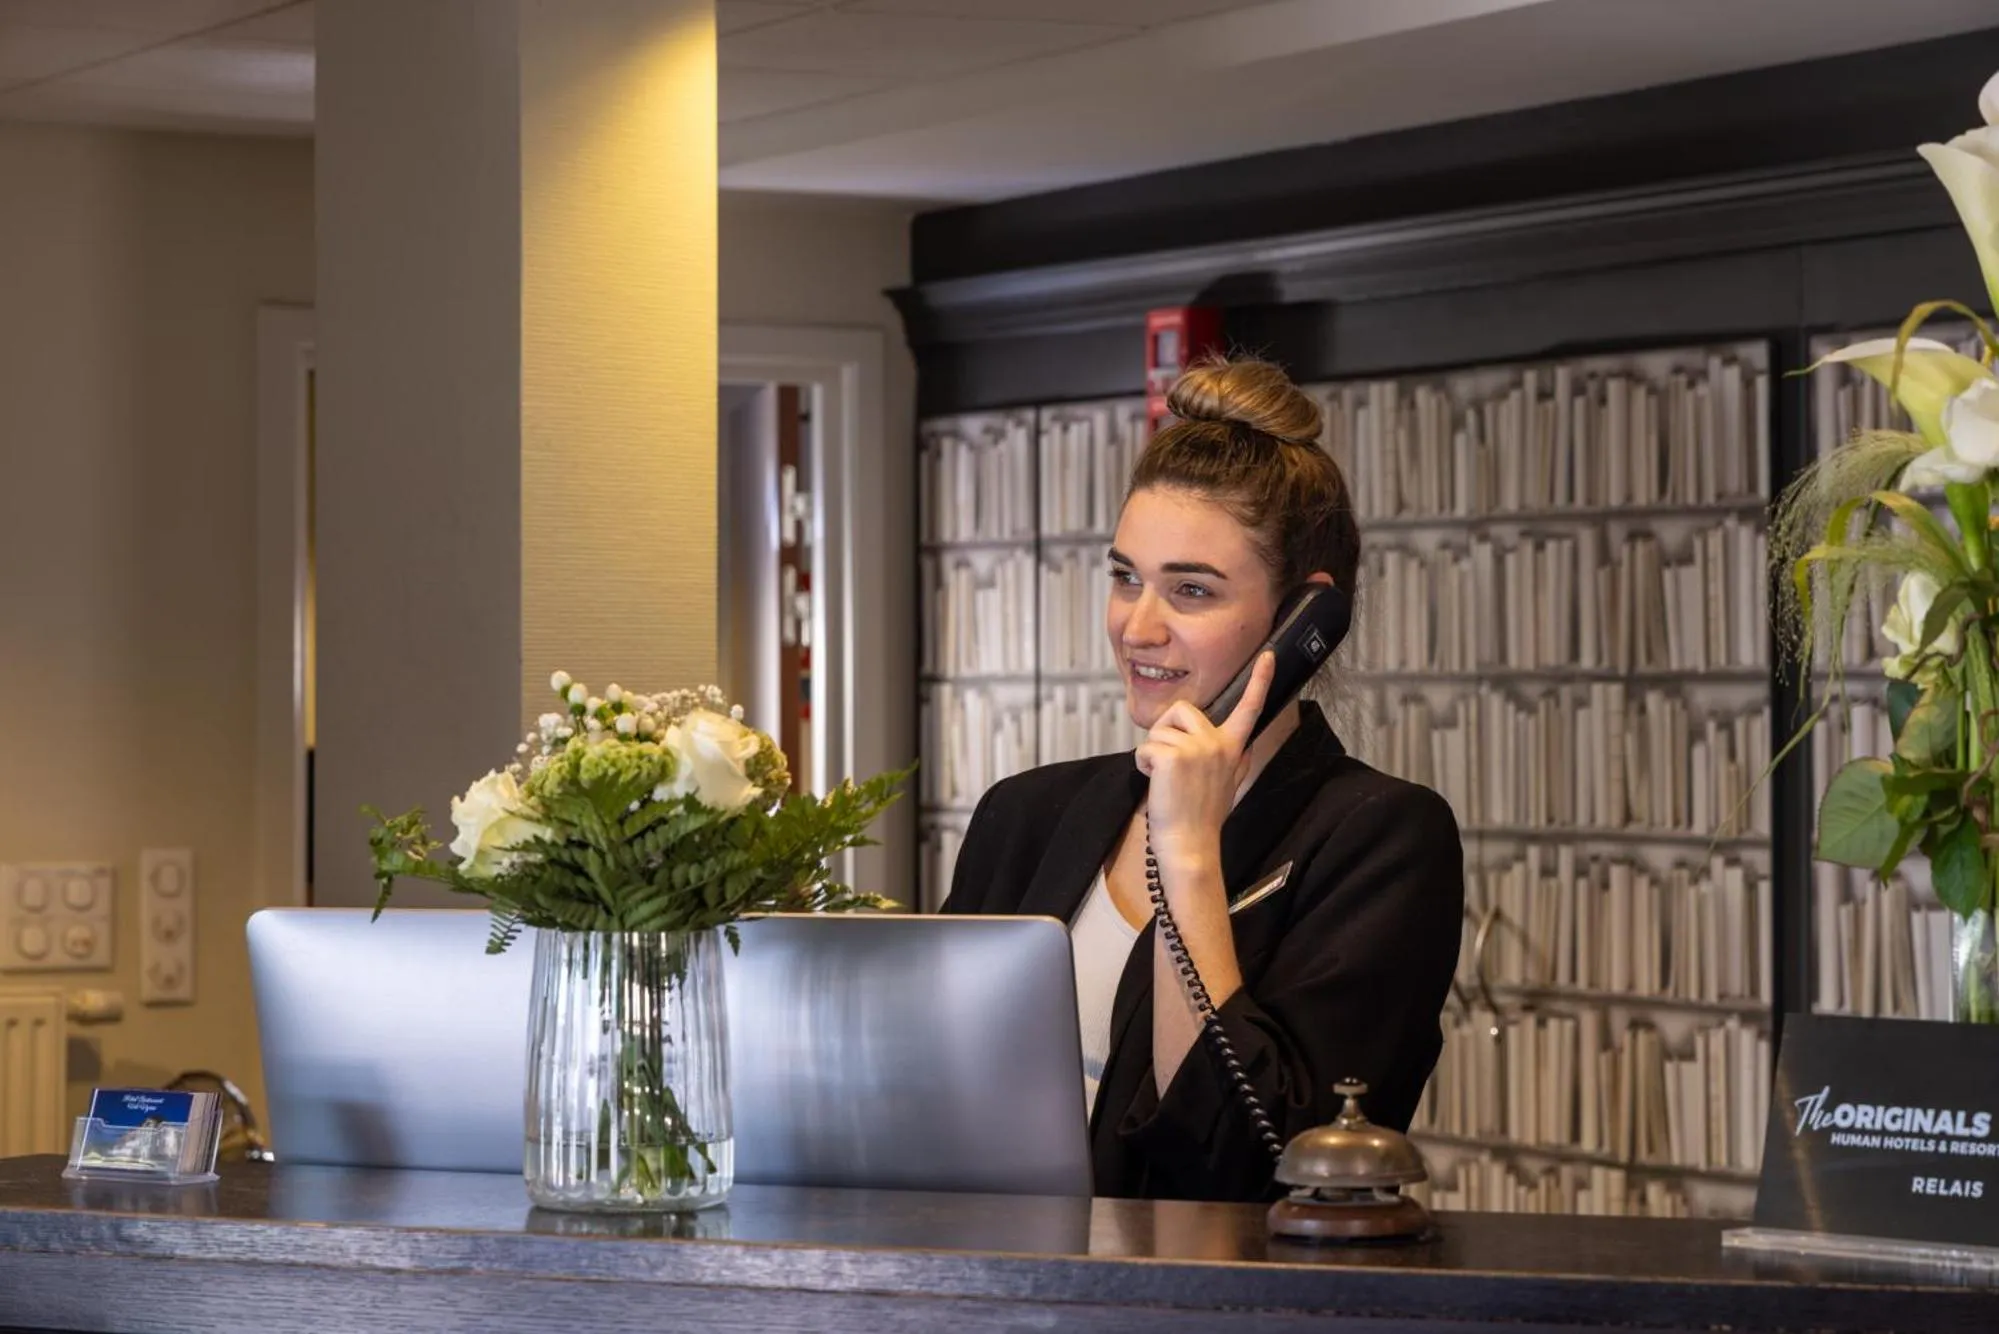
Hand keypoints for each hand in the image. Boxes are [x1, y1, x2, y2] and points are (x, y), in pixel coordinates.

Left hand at [1134, 651, 1275, 864]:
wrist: (1190, 845)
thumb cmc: (1202, 818)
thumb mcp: (1229, 784)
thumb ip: (1236, 759)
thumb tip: (1246, 745)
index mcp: (1233, 748)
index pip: (1249, 709)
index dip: (1260, 681)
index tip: (1268, 655)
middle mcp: (1218, 744)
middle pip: (1182, 709)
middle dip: (1166, 731)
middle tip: (1170, 764)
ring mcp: (1197, 749)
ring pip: (1159, 730)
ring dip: (1152, 752)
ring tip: (1165, 780)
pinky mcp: (1173, 756)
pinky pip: (1145, 747)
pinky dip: (1142, 764)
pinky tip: (1155, 783)